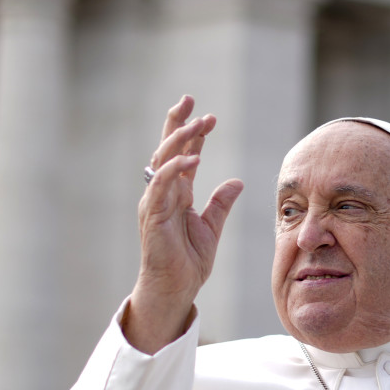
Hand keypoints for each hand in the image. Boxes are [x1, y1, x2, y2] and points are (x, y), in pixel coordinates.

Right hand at [123, 95, 242, 353]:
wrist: (175, 289)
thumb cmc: (188, 262)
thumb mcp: (211, 228)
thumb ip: (221, 203)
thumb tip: (237, 181)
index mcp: (175, 194)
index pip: (182, 156)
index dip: (192, 134)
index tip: (207, 115)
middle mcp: (162, 193)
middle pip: (166, 149)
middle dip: (177, 122)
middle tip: (191, 99)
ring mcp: (155, 203)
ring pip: (163, 161)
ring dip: (180, 140)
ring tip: (199, 123)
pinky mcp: (153, 216)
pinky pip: (162, 185)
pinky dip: (175, 169)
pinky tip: (193, 158)